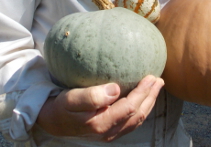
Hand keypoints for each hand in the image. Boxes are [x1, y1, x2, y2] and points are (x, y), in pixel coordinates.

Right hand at [37, 75, 163, 141]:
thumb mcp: (71, 99)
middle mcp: (109, 132)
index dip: (143, 93)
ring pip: (136, 120)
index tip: (151, 76)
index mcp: (101, 124)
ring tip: (156, 87)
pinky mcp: (109, 130)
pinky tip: (143, 97)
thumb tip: (115, 89)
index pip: (130, 107)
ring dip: (148, 103)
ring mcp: (110, 133)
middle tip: (159, 80)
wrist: (51, 122)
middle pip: (138, 115)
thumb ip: (92, 96)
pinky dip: (141, 108)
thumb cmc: (61, 106)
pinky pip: (130, 121)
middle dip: (151, 97)